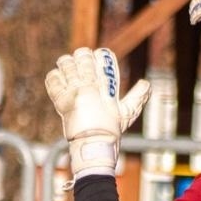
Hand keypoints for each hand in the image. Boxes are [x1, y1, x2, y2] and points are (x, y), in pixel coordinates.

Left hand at [44, 48, 149, 179]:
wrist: (93, 145)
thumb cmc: (111, 130)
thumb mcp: (127, 112)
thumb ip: (137, 97)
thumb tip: (147, 84)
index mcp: (103, 86)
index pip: (99, 58)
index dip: (98, 55)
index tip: (98, 57)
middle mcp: (86, 86)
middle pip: (81, 57)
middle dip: (82, 56)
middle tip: (83, 61)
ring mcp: (72, 92)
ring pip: (65, 65)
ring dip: (68, 63)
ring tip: (70, 67)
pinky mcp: (60, 100)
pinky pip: (53, 79)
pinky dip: (55, 76)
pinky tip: (60, 78)